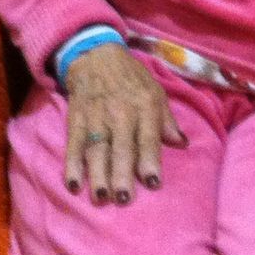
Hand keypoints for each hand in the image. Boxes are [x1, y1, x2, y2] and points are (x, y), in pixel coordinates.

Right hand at [63, 43, 185, 203]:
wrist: (96, 56)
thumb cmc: (131, 78)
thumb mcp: (155, 91)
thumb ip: (167, 120)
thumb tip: (182, 144)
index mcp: (144, 106)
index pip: (147, 137)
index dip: (150, 160)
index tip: (152, 183)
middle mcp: (120, 113)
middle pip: (121, 148)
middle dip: (122, 174)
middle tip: (123, 198)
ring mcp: (96, 118)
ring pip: (97, 149)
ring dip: (98, 174)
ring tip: (101, 196)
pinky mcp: (77, 120)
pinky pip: (74, 145)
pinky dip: (72, 164)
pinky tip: (73, 184)